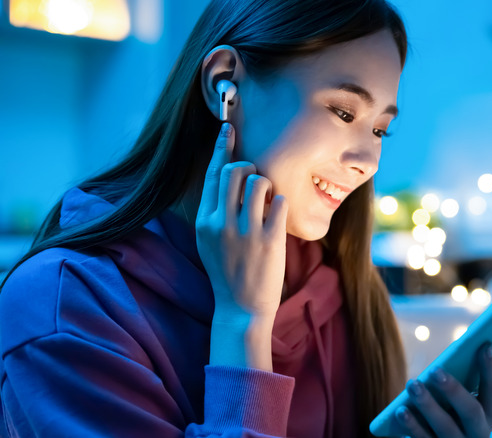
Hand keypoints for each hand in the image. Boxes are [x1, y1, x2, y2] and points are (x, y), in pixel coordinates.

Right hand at [195, 122, 288, 320]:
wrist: (241, 308)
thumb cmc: (228, 271)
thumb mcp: (210, 240)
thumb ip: (215, 210)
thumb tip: (227, 176)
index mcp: (204, 221)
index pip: (212, 174)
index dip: (222, 147)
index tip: (228, 128)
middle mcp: (221, 223)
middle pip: (236, 170)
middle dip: (249, 169)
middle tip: (256, 184)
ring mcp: (246, 231)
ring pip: (259, 181)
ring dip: (268, 185)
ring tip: (268, 202)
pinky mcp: (270, 240)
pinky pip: (281, 202)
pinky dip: (282, 203)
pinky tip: (278, 216)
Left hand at [395, 343, 491, 436]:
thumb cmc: (458, 412)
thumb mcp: (473, 398)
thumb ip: (479, 376)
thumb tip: (490, 343)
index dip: (490, 368)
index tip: (485, 345)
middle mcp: (479, 433)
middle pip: (470, 411)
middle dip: (453, 389)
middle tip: (435, 369)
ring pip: (444, 428)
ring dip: (427, 405)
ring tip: (412, 385)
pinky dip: (412, 426)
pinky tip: (400, 411)